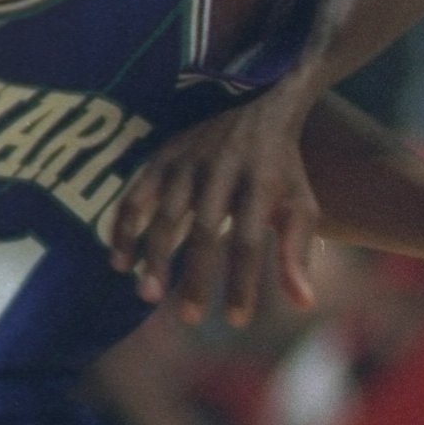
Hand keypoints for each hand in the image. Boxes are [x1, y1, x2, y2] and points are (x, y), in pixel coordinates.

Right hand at [108, 83, 320, 327]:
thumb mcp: (301, 205)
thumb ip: (297, 253)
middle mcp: (223, 170)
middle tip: (190, 318)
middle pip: (206, 231)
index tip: (238, 321)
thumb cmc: (284, 169)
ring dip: (155, 256)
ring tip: (149, 296)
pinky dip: (124, 227)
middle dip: (196, 276)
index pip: (249, 242)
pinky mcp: (164, 154)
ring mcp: (189, 160)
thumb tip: (303, 304)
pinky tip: (119, 261)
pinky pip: (136, 193)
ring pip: (166, 214)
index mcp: (260, 184)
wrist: (264, 103)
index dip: (242, 282)